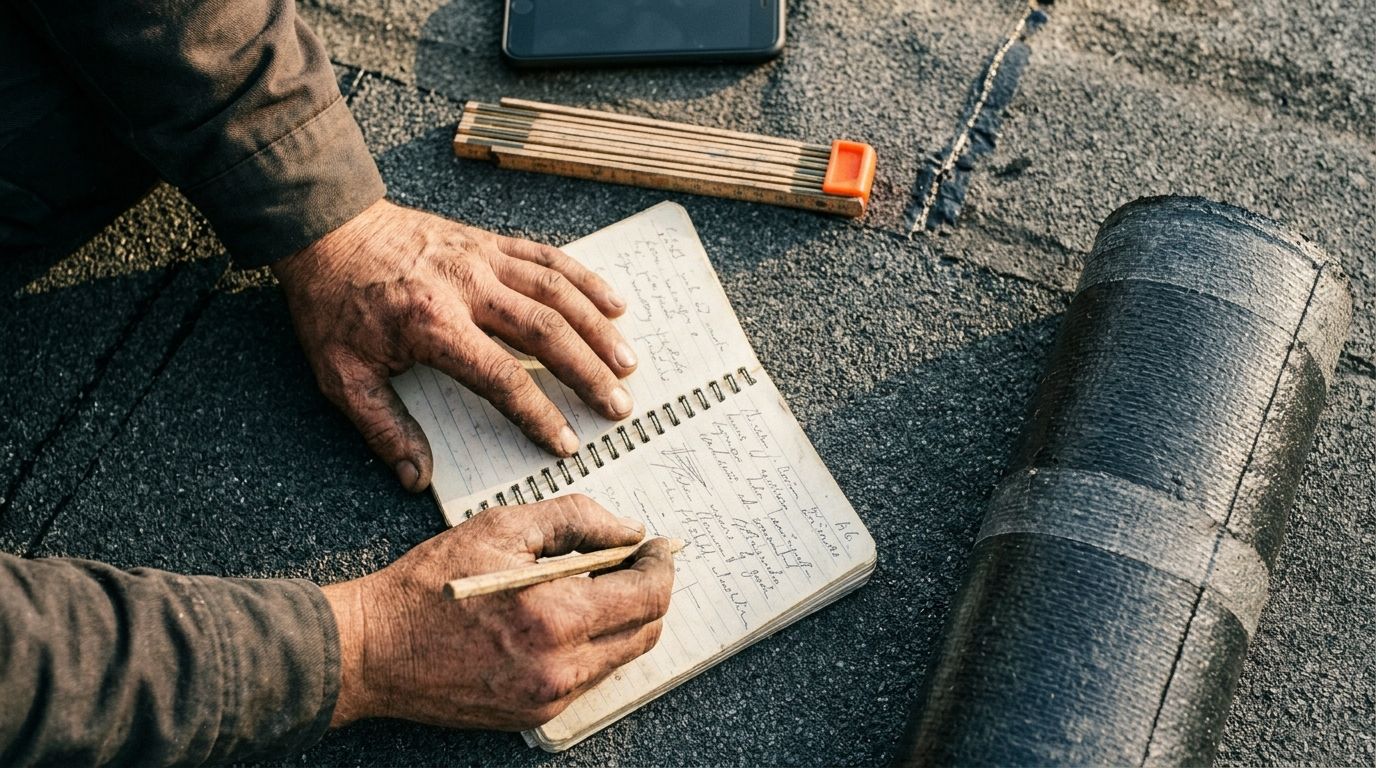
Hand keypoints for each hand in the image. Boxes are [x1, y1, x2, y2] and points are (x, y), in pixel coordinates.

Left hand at [272, 200, 638, 491]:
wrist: (326, 227)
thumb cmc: (333, 303)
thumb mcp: (341, 375)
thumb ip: (383, 428)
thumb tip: (417, 478)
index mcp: (432, 325)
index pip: (500, 378)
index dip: (538, 415)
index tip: (565, 444)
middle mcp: (467, 287)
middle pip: (545, 333)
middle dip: (588, 374)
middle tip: (619, 406)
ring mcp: (483, 258)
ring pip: (557, 292)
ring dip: (599, 329)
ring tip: (630, 364)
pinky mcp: (489, 241)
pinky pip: (548, 257)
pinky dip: (586, 279)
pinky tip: (615, 303)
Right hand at [322, 495, 675, 729]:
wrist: (375, 651)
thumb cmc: (430, 586)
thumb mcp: (502, 529)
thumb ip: (575, 520)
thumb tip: (628, 529)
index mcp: (555, 617)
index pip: (648, 596)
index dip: (659, 565)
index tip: (655, 546)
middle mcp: (560, 667)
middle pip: (645, 631)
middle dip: (647, 591)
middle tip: (629, 561)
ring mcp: (550, 697)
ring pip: (620, 656)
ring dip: (621, 618)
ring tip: (592, 585)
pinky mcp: (535, 714)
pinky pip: (588, 676)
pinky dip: (590, 645)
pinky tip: (562, 619)